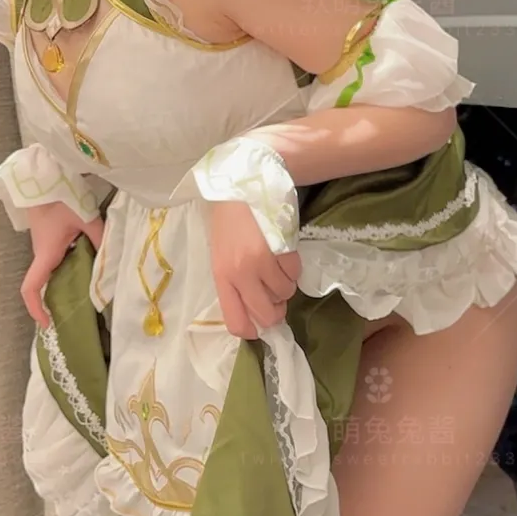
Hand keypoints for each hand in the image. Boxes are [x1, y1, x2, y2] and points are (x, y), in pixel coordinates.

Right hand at [21, 201, 103, 328]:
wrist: (43, 174)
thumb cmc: (60, 195)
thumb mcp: (86, 218)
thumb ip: (100, 238)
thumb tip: (113, 257)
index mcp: (46, 253)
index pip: (31, 288)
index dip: (36, 309)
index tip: (48, 323)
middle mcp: (41, 253)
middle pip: (44, 284)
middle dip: (56, 301)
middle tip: (78, 311)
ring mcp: (44, 245)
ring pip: (52, 271)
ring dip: (65, 282)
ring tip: (90, 291)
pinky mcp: (49, 237)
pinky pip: (57, 260)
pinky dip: (68, 268)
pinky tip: (88, 266)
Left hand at [209, 200, 300, 338]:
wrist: (243, 185)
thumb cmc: (230, 222)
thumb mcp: (223, 255)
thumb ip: (235, 284)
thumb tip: (256, 311)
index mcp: (221, 277)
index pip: (236, 322)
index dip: (252, 330)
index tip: (260, 324)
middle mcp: (240, 275)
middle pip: (267, 315)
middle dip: (276, 310)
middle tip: (276, 298)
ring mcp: (261, 263)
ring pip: (285, 294)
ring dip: (285, 285)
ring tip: (276, 266)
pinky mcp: (281, 250)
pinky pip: (295, 274)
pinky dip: (293, 269)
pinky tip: (283, 253)